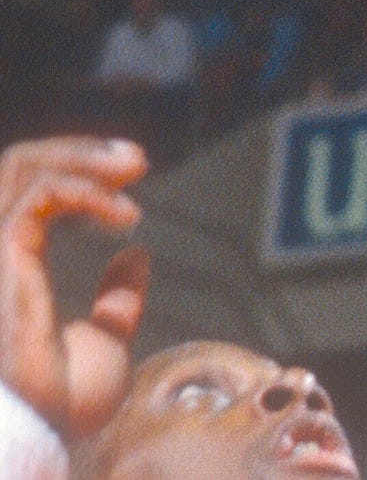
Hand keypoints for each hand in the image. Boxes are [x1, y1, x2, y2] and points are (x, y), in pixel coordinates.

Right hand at [0, 138, 150, 437]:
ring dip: (82, 155)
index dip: (74, 169)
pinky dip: (88, 191)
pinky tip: (126, 216)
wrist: (46, 431)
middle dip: (79, 149)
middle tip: (138, 158)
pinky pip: (42, 194)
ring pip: (21, 166)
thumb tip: (135, 256)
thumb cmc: (61, 406)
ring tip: (136, 165)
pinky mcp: (0, 255)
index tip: (132, 171)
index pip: (22, 192)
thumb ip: (114, 304)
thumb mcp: (101, 345)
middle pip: (16, 166)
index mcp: (7, 273)